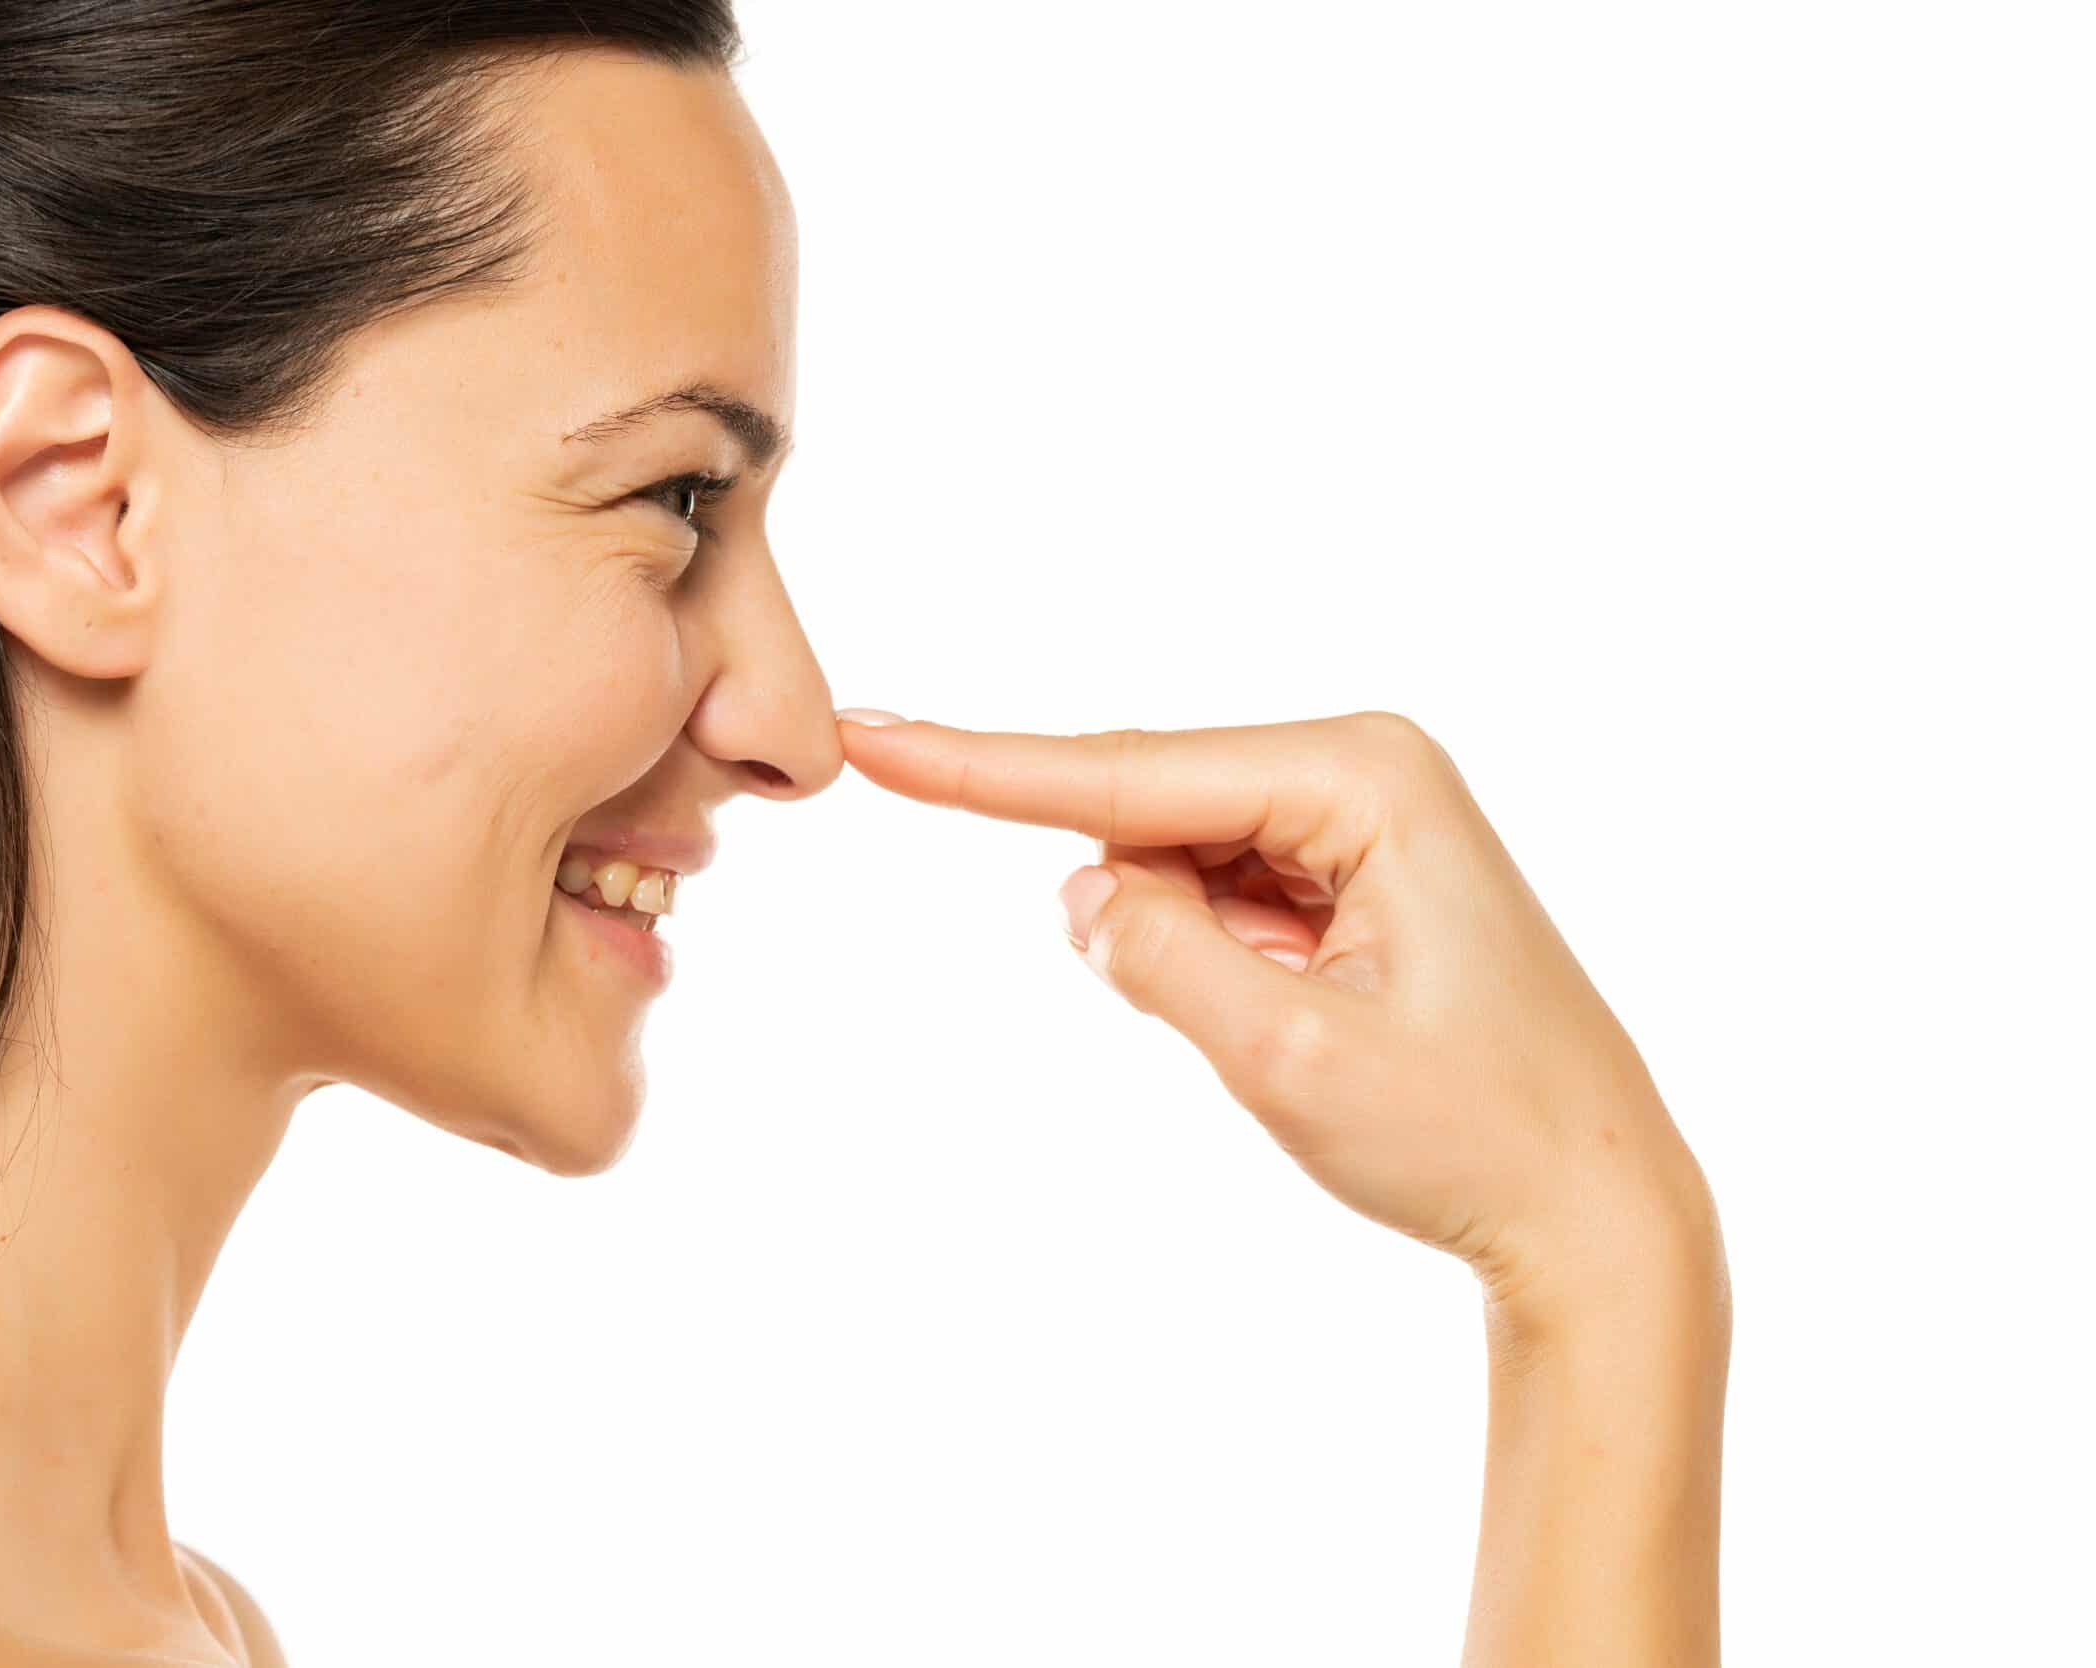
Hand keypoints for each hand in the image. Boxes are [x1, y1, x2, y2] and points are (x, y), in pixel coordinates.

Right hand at [833, 708, 1722, 1324]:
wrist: (1594, 1212)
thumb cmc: (1477, 1135)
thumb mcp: (1288, 1060)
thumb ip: (1158, 959)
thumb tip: (1074, 892)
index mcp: (1363, 778)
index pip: (1129, 774)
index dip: (983, 768)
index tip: (868, 735)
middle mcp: (1367, 769)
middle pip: (1154, 814)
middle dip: (1144, 920)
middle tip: (1272, 1024)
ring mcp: (1365, 819)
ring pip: (1180, 864)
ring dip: (1191, 956)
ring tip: (1317, 1037)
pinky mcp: (1357, 873)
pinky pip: (1222, 898)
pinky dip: (1217, 964)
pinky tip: (1311, 1023)